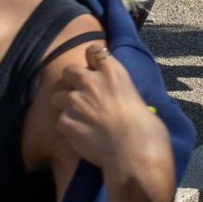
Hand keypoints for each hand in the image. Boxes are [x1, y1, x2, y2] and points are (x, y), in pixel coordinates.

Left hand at [49, 41, 180, 201]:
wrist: (133, 151)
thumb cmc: (145, 127)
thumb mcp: (136, 97)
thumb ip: (119, 90)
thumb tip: (116, 96)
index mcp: (112, 71)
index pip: (93, 50)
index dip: (91, 59)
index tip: (94, 68)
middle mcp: (90, 81)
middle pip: (69, 69)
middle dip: (72, 80)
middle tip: (81, 94)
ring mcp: (75, 101)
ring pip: (57, 96)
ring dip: (65, 104)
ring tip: (78, 117)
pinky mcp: (65, 121)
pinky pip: (59, 120)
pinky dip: (66, 126)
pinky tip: (79, 134)